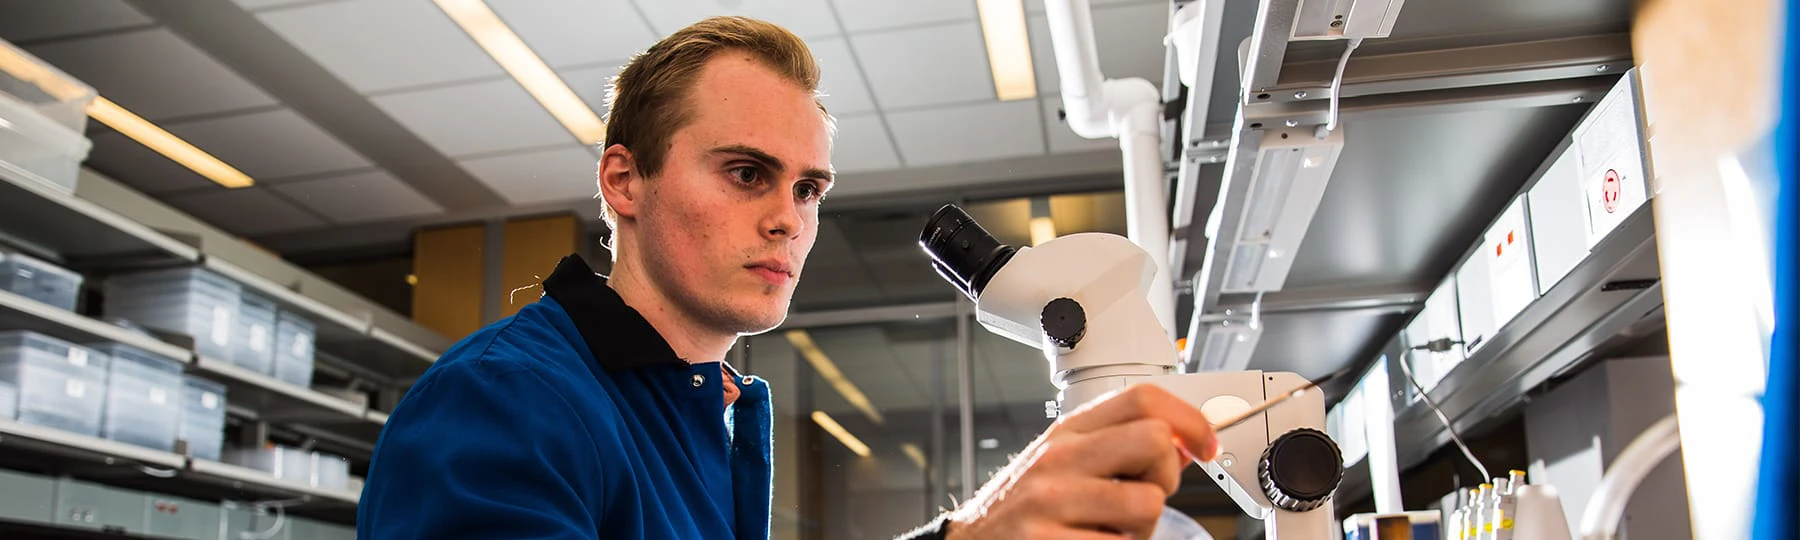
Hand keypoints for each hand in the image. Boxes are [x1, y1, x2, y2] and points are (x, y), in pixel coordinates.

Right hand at [944, 384, 1219, 538]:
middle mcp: (1059, 459)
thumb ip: (1116, 449)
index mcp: (1067, 433)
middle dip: (1166, 476)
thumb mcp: (1063, 464)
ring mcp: (1052, 501)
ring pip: (1147, 504)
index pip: (1142, 398)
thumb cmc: (1023, 510)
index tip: (1204, 446)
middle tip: (1144, 496)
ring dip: (1142, 530)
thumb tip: (1186, 443)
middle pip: (1154, 441)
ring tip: (1110, 531)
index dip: (1189, 420)